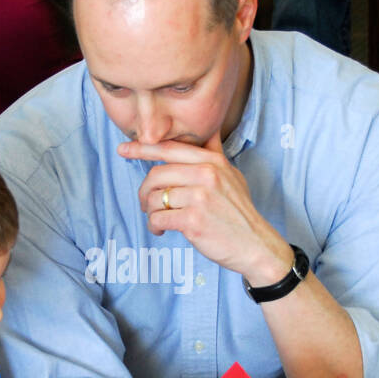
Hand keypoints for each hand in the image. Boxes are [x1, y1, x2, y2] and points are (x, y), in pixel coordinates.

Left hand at [119, 134, 293, 285]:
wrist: (255, 245)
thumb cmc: (240, 212)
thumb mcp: (232, 176)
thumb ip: (215, 155)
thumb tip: (209, 132)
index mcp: (212, 162)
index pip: (170, 149)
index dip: (142, 148)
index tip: (123, 149)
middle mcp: (205, 175)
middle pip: (156, 174)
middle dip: (145, 191)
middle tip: (146, 203)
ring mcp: (199, 198)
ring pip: (154, 198)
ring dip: (150, 211)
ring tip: (158, 219)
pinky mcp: (193, 221)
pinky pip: (158, 218)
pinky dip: (155, 226)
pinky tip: (162, 230)